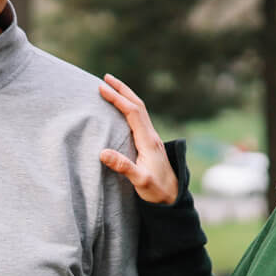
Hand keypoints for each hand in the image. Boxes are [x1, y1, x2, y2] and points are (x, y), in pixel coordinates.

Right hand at [96, 74, 178, 204]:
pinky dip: (129, 107)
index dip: (117, 98)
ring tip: (112, 87)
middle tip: (106, 77)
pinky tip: (123, 109)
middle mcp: (151, 135)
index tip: (102, 88)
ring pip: (140, 110)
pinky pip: (139, 118)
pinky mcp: (150, 143)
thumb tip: (102, 152)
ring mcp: (152, 138)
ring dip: (126, 96)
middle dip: (122, 89)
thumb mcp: (140, 181)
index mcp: (148, 140)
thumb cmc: (156, 191)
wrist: (173, 198)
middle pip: (138, 105)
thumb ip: (123, 166)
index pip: (132, 112)